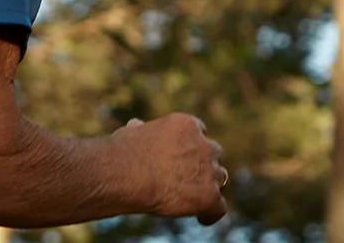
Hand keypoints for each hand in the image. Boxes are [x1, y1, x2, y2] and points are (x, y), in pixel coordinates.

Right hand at [113, 113, 227, 225]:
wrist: (128, 173)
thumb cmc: (124, 152)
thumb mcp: (131, 132)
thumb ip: (139, 130)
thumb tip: (135, 125)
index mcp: (186, 124)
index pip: (199, 131)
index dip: (193, 144)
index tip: (184, 154)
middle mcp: (202, 144)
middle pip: (214, 153)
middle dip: (205, 163)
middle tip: (192, 177)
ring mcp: (208, 170)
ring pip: (219, 178)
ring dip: (210, 186)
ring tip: (196, 198)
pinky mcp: (209, 195)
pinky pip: (219, 207)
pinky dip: (211, 213)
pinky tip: (200, 217)